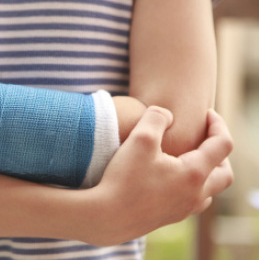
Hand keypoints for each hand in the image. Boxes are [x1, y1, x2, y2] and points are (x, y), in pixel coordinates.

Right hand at [89, 107, 232, 245]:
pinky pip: (191, 202)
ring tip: (188, 159)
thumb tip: (168, 115)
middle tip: (204, 138)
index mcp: (194, 173)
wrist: (107, 217)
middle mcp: (195, 195)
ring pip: (209, 191)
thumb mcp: (140, 137)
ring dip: (206, 172)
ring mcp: (183, 210)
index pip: (222, 145)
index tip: (207, 113)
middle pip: (224, 173)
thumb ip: (157, 117)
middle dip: (219, 152)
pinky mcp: (168, 218)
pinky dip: (189, 187)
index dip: (218, 124)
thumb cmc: (124, 178)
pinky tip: (169, 179)